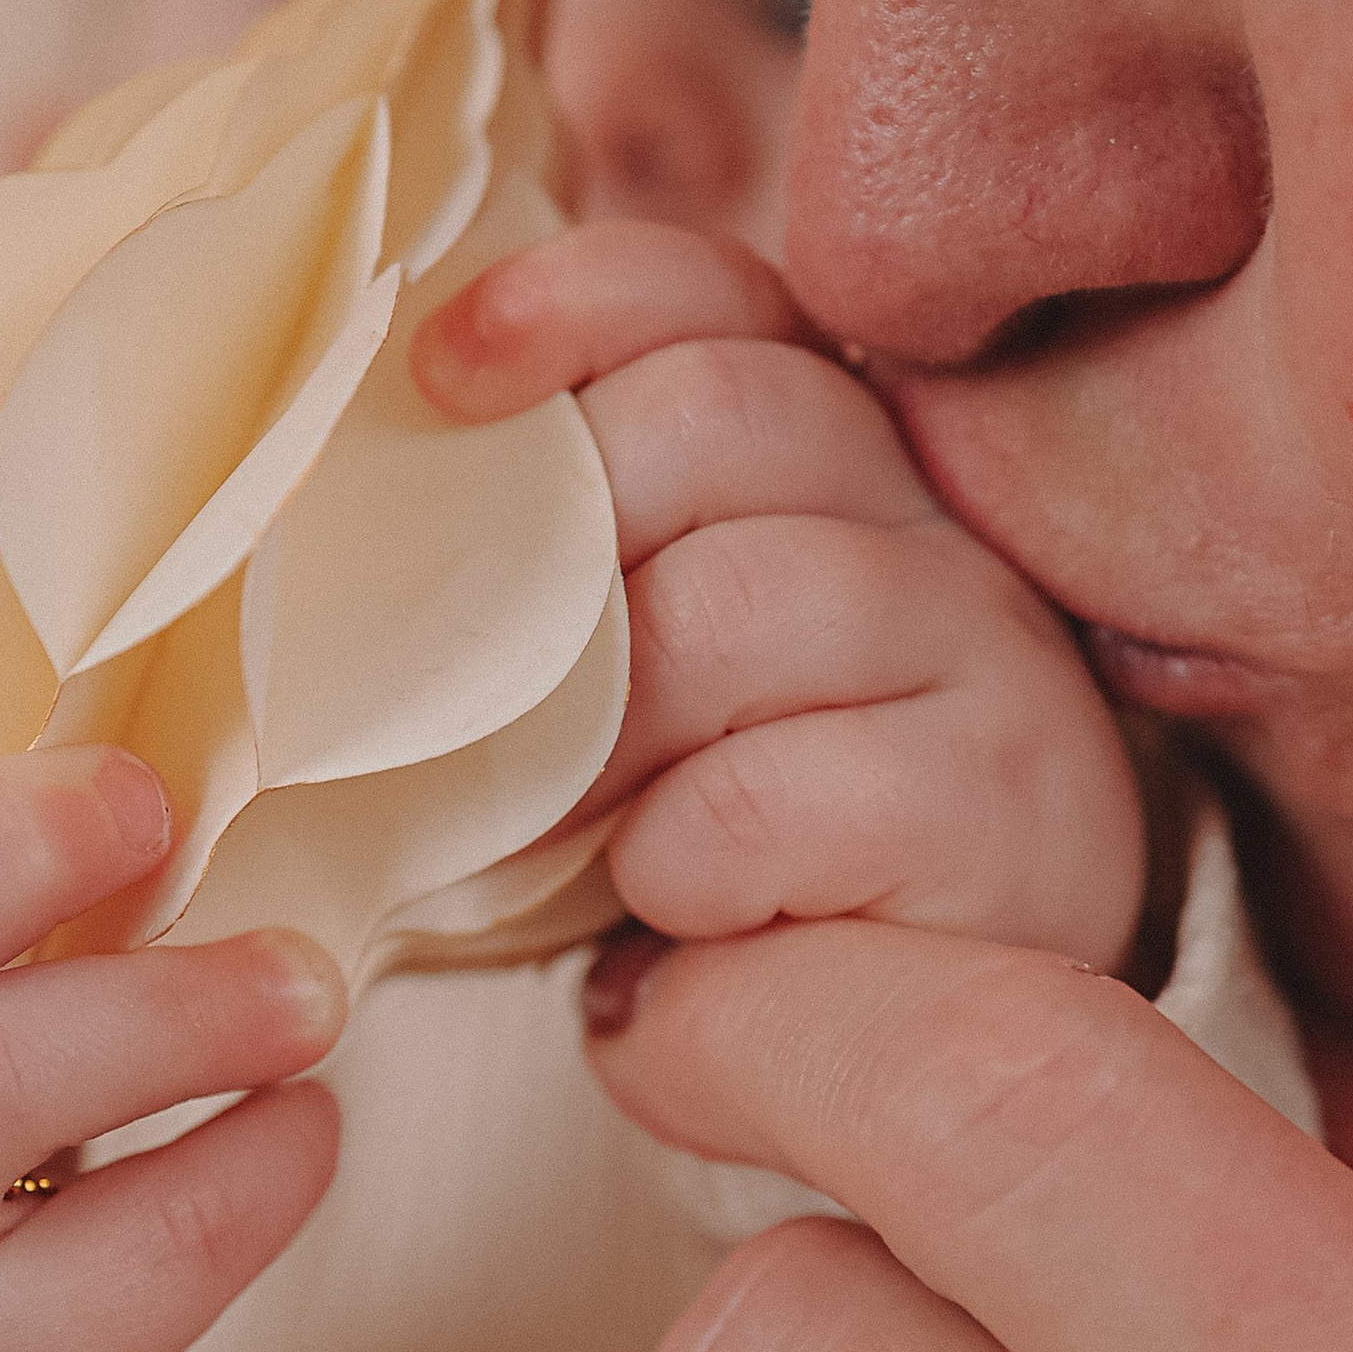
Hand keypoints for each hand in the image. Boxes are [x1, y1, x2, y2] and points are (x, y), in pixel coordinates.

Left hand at [416, 221, 1145, 971]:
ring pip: (736, 601)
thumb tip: (353, 525)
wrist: (941, 1051)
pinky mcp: (999, 806)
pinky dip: (674, 862)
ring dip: (598, 733)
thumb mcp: (648, 688)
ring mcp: (990, 655)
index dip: (576, 304)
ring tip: (559, 831)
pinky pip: (764, 795)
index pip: (720, 300)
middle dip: (563, 547)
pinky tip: (681, 908)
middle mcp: (936, 527)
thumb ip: (564, 578)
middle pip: (720, 418)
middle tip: (484, 696)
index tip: (447, 378)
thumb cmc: (751, 861)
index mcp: (839, 463)